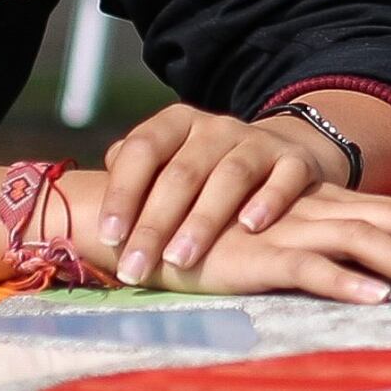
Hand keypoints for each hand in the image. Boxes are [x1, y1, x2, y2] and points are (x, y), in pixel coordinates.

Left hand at [92, 104, 345, 285]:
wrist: (278, 157)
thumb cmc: (205, 174)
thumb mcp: (168, 165)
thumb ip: (133, 177)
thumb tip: (93, 199)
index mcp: (177, 124)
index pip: (143, 150)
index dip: (123, 193)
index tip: (108, 237)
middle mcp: (217, 127)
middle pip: (183, 173)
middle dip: (155, 224)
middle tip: (136, 267)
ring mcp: (259, 141)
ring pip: (231, 176)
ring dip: (203, 220)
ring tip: (181, 260)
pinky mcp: (296, 161)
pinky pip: (284, 178)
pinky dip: (269, 201)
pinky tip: (251, 228)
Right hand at [165, 184, 390, 306]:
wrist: (142, 221)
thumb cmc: (217, 238)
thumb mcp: (282, 240)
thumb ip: (326, 248)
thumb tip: (381, 276)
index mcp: (330, 207)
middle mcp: (319, 211)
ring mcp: (290, 230)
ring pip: (366, 242)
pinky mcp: (256, 256)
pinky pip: (308, 267)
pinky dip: (345, 282)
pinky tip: (377, 299)